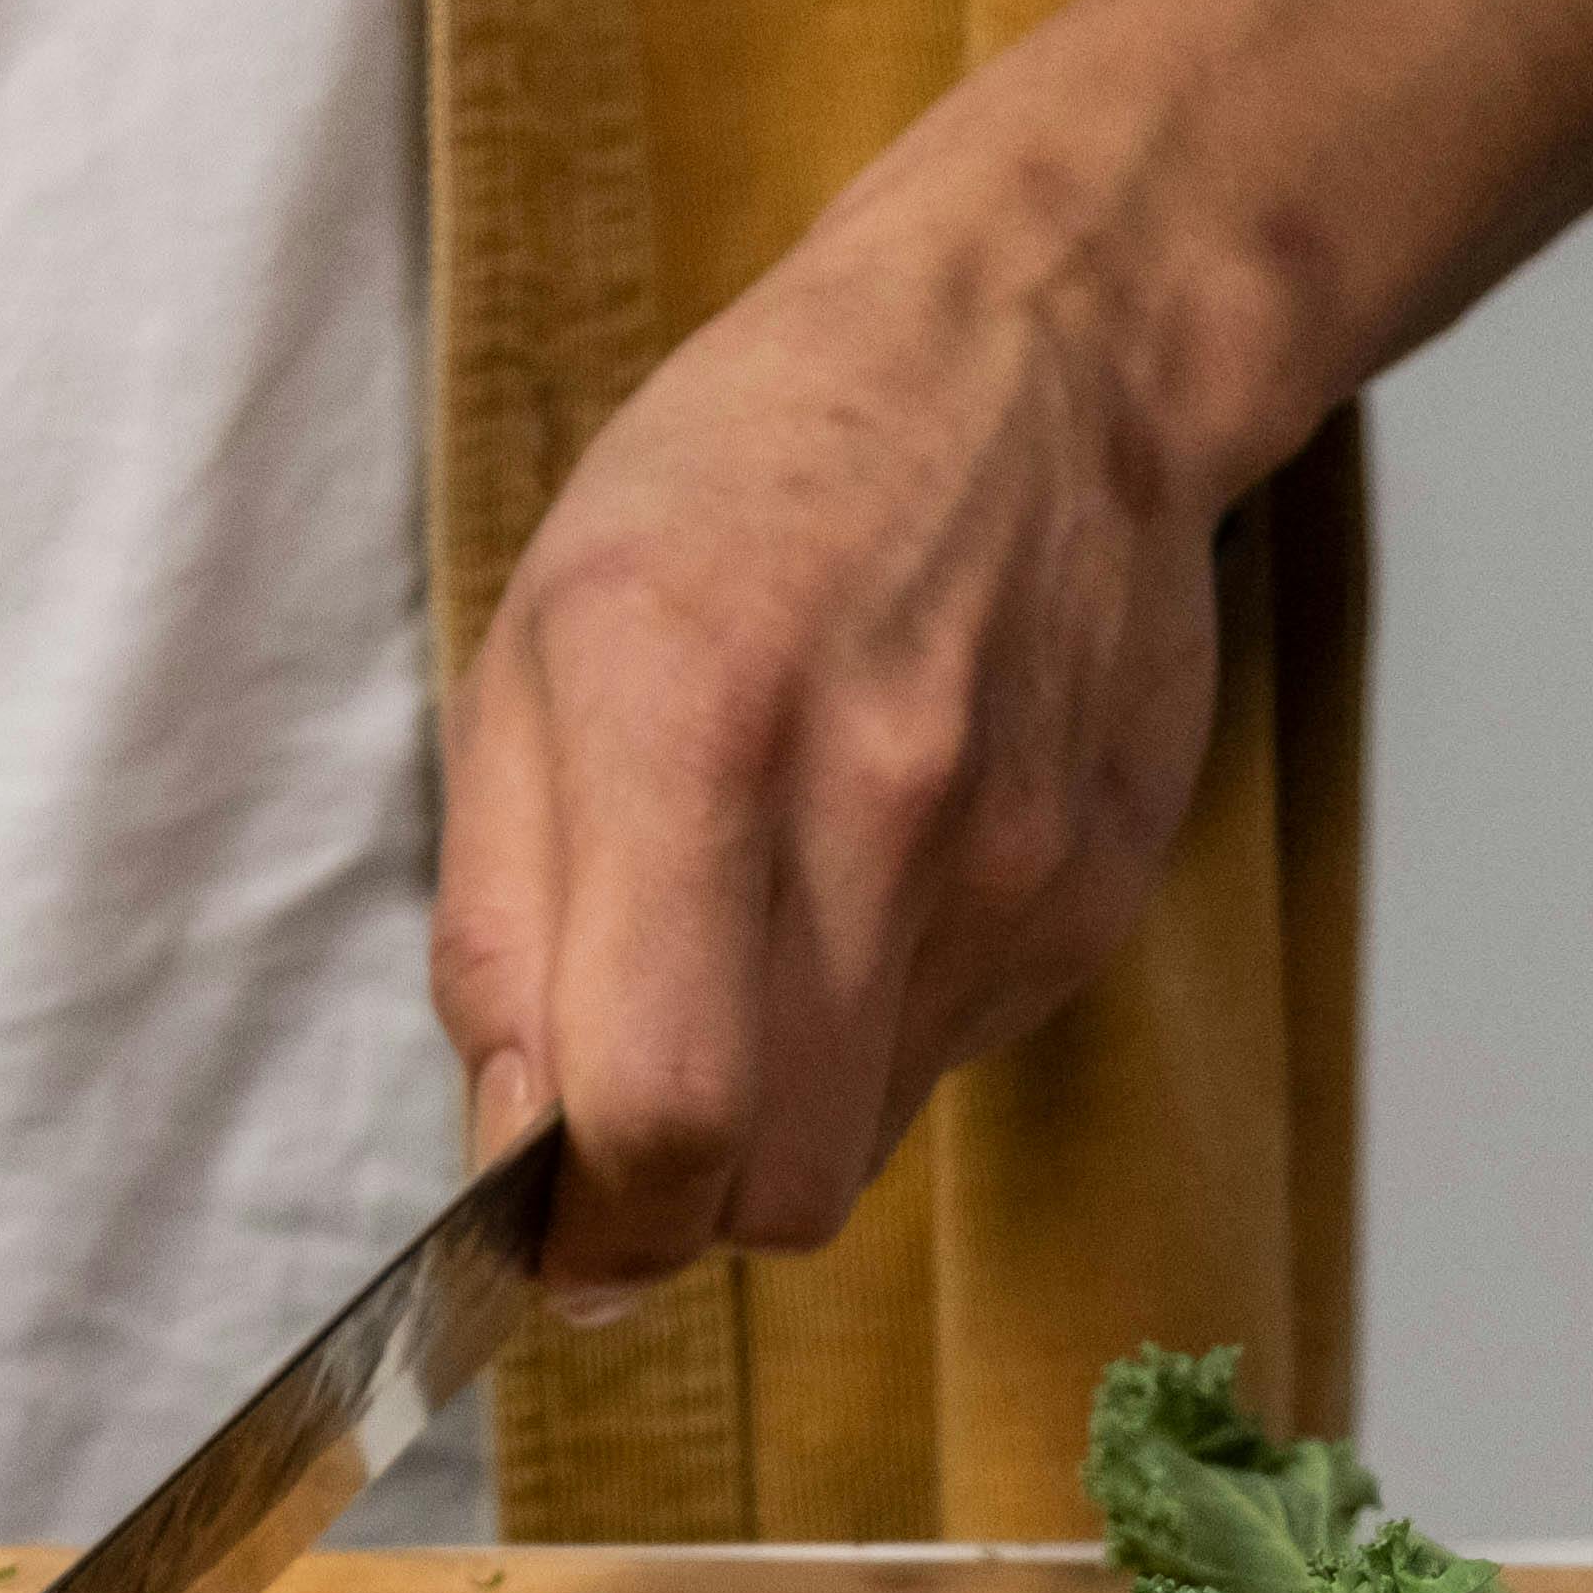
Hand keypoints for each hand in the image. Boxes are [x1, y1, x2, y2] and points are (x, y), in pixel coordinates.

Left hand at [431, 184, 1229, 1303]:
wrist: (1045, 352)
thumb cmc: (749, 483)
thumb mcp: (535, 652)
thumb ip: (503, 929)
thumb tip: (504, 1162)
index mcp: (690, 732)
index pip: (659, 1112)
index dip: (589, 1230)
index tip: (541, 1239)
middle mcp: (870, 812)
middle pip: (769, 1187)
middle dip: (670, 1211)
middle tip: (626, 1118)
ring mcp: (1008, 865)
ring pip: (857, 1150)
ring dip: (768, 1124)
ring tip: (744, 947)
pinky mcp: (1089, 896)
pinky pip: (943, 1060)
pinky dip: (869, 1033)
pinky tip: (863, 878)